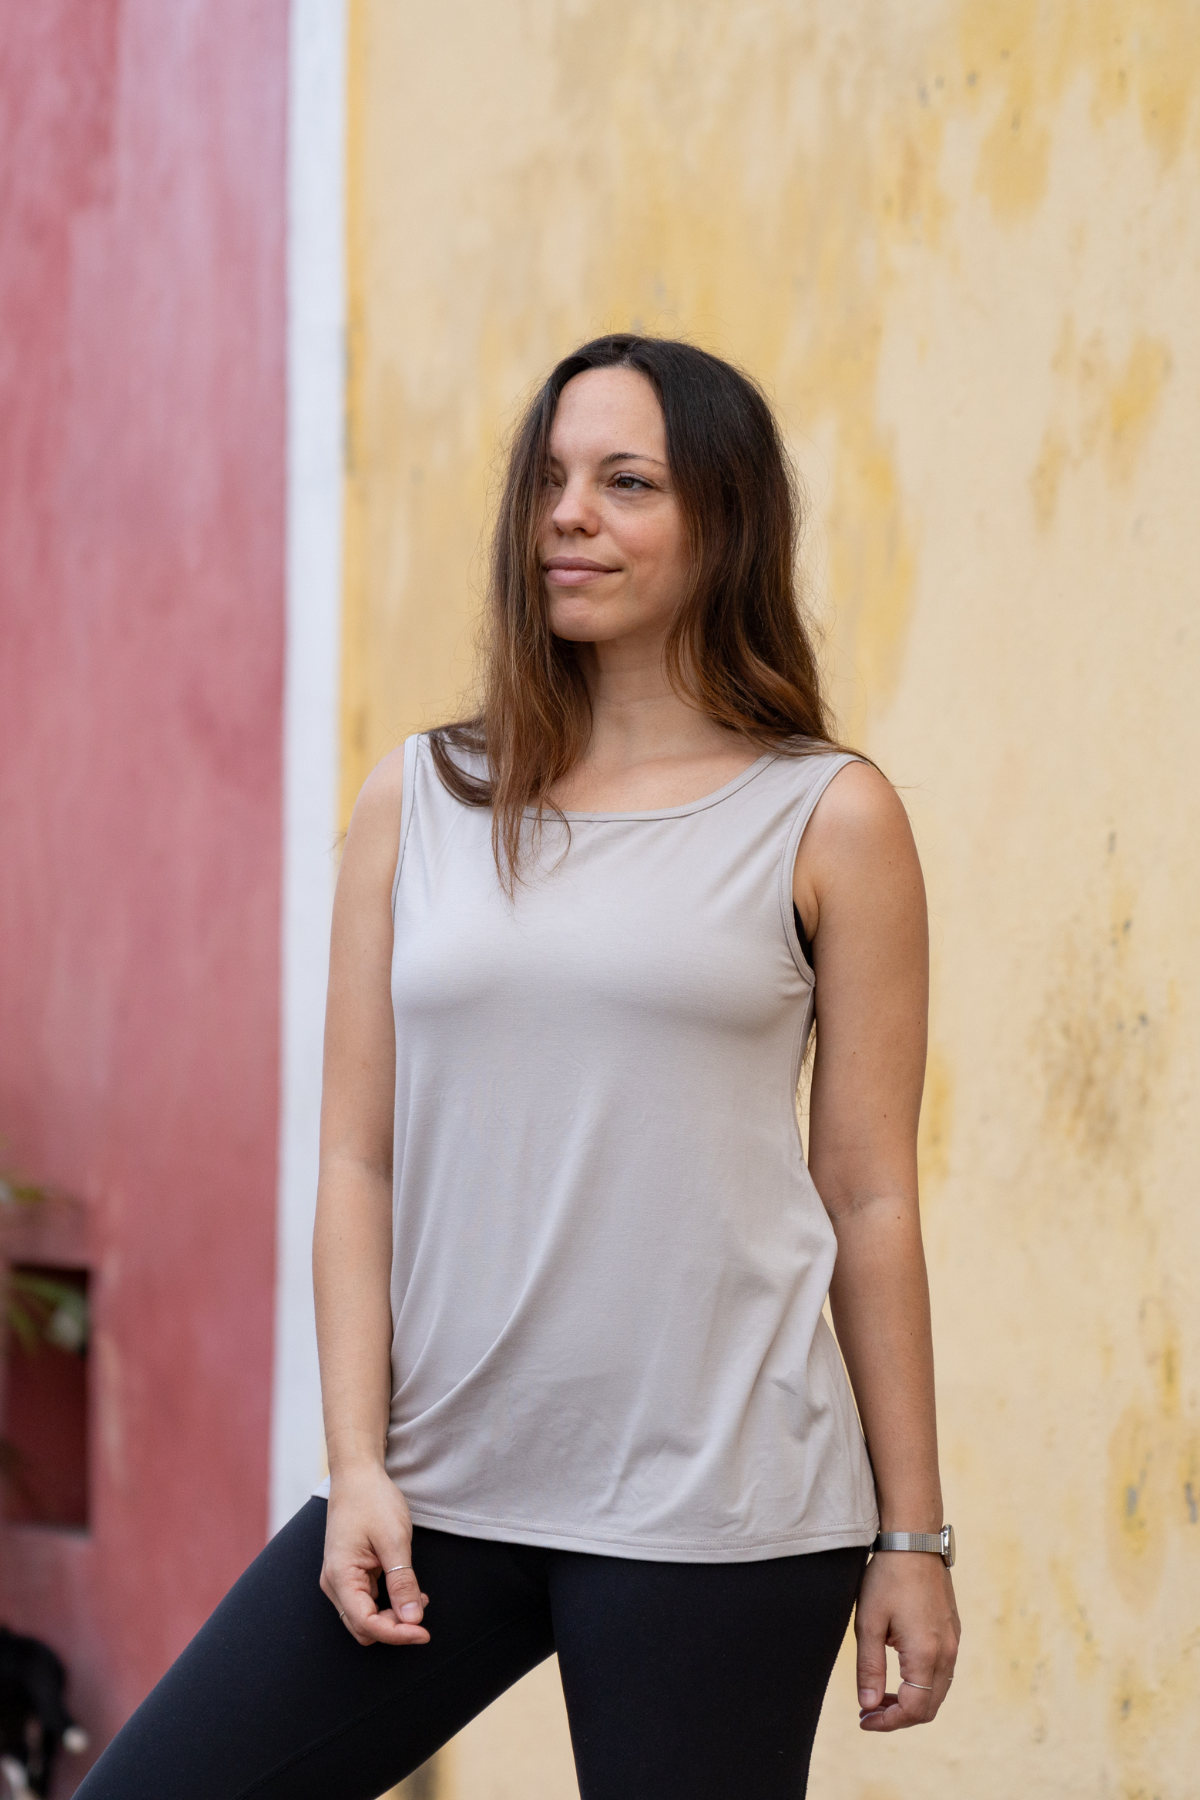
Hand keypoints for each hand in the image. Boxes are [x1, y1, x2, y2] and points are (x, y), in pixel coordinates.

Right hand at [320, 1463, 429, 1646]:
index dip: (397, 1634)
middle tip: (423, 1612)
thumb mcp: (394, 1540)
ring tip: (419, 1598)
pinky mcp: (348, 1574)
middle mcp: (334, 1584)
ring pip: (365, 1618)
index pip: (366, 1624)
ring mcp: (340, 1579)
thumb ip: (402, 1582)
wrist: (357, 1475)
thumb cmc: (373, 1501)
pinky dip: (387, 1604)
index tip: (424, 1632)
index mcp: (341, 1576)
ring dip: (392, 1617)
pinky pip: (367, 1602)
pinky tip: (408, 1591)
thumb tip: (412, 1620)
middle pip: (363, 1628)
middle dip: (394, 1628)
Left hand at [855, 1551, 958, 1729]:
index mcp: (926, 1655)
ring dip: (911, 1702)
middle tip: (869, 1713)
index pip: (913, 1710)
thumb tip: (869, 1706)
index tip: (864, 1720)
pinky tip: (899, 1673)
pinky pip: (942, 1672)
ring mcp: (953, 1642)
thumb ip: (869, 1668)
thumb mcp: (869, 1622)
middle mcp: (947, 1653)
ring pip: (938, 1692)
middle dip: (899, 1717)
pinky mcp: (953, 1631)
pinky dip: (922, 1685)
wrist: (914, 1539)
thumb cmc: (888, 1577)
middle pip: (929, 1708)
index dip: (888, 1723)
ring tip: (880, 1697)